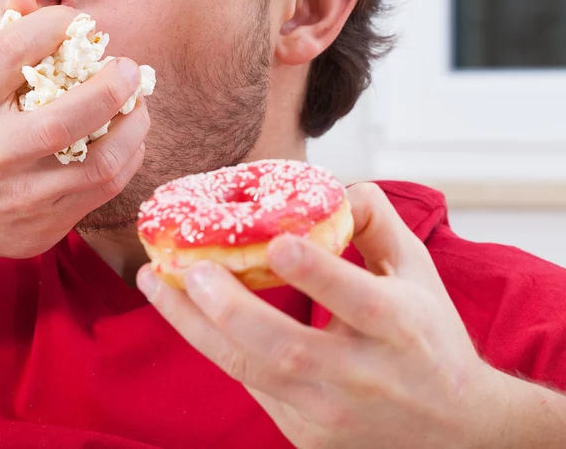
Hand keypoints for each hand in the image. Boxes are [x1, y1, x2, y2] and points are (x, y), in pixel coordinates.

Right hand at [0, 0, 149, 261]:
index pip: (11, 52)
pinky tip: (129, 136)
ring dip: (132, 126)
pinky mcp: (46, 222)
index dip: (53, 26)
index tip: (78, 22)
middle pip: (63, 120)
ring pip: (97, 162)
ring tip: (138, 102)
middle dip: (109, 87)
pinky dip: (129, 155)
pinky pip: (105, 187)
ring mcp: (21, 194)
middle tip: (128, 67)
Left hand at [138, 183, 507, 448]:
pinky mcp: (305, 434)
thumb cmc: (429, 337)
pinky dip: (215, 344)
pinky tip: (184, 310)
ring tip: (155, 282)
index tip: (276, 242)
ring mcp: (329, 412)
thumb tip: (331, 186)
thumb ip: (376, 223)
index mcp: (400, 328)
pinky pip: (249, 383)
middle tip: (189, 267)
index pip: (358, 300)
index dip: (316, 273)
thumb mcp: (418, 273)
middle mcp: (364, 377)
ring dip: (194, 325)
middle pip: (287, 349)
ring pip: (250, 371)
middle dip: (231, 308)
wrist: (454, 431)